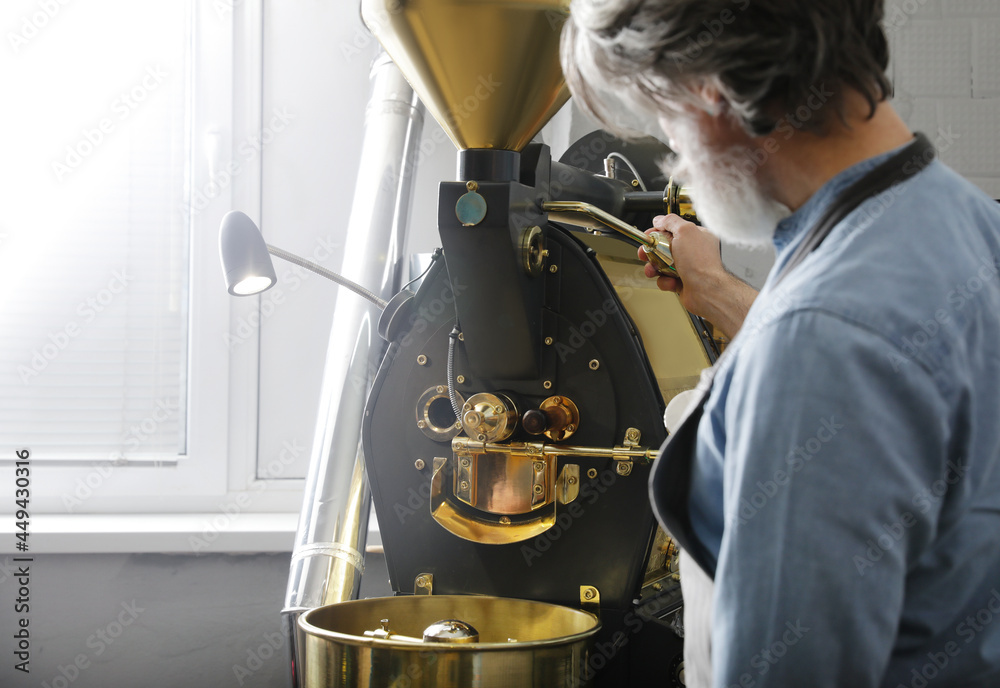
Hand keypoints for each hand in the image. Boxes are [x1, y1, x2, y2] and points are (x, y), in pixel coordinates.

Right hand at [638, 214, 757, 338]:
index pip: (673, 229)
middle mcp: (693, 251)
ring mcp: (688, 267)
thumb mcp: (685, 231)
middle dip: (652, 252)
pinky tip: (670, 281)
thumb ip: (671, 221)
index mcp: (697, 236)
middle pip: (664, 248)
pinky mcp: (683, 282)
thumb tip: (659, 219)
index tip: (648, 236)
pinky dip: (664, 281)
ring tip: (653, 270)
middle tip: (645, 254)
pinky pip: (666, 279)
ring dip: (654, 267)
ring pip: (662, 264)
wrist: (705, 290)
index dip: (658, 232)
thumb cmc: (701, 262)